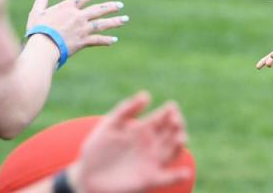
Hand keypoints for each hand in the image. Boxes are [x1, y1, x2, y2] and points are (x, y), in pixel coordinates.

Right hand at [25, 0, 127, 55]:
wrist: (43, 46)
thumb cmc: (38, 30)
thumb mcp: (36, 13)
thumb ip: (40, 1)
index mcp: (67, 7)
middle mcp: (78, 16)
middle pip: (98, 9)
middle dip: (110, 7)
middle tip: (120, 5)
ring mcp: (82, 29)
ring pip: (102, 24)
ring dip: (114, 21)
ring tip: (125, 19)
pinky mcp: (83, 41)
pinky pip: (98, 40)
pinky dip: (106, 40)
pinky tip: (114, 40)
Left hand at [68, 92, 190, 192]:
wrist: (87, 176)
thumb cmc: (97, 150)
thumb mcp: (109, 125)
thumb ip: (126, 110)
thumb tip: (147, 94)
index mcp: (142, 130)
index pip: (161, 118)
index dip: (169, 111)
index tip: (172, 106)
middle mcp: (150, 145)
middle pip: (171, 133)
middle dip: (177, 125)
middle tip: (175, 120)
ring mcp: (151, 162)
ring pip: (172, 152)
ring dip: (179, 145)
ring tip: (180, 137)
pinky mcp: (149, 179)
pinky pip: (167, 178)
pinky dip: (178, 176)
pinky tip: (185, 172)